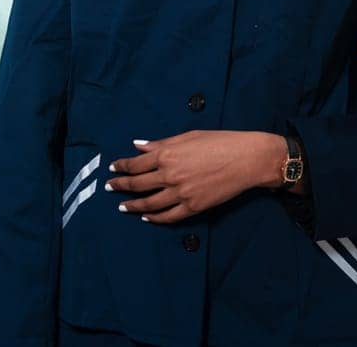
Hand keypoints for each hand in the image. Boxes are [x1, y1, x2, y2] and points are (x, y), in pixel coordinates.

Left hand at [108, 130, 287, 223]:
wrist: (247, 159)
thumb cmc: (219, 141)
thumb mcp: (186, 137)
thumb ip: (160, 144)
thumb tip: (138, 146)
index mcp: (166, 155)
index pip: (134, 164)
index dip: (120, 167)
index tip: (112, 168)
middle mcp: (169, 175)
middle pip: (137, 184)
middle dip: (120, 186)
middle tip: (109, 187)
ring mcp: (181, 193)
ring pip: (149, 203)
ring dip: (133, 205)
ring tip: (123, 207)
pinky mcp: (194, 206)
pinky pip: (169, 216)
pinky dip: (155, 218)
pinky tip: (147, 217)